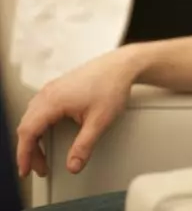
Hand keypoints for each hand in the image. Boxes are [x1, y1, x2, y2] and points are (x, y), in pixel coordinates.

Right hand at [16, 48, 138, 177]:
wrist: (123, 65)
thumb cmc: (112, 85)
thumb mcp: (100, 121)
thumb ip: (84, 146)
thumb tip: (74, 166)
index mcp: (53, 100)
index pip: (28, 132)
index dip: (24, 155)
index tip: (26, 170)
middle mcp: (48, 93)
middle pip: (27, 126)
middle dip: (29, 151)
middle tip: (39, 168)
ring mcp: (52, 88)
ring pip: (31, 117)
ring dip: (33, 139)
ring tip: (42, 156)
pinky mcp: (59, 87)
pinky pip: (38, 109)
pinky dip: (38, 126)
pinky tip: (45, 135)